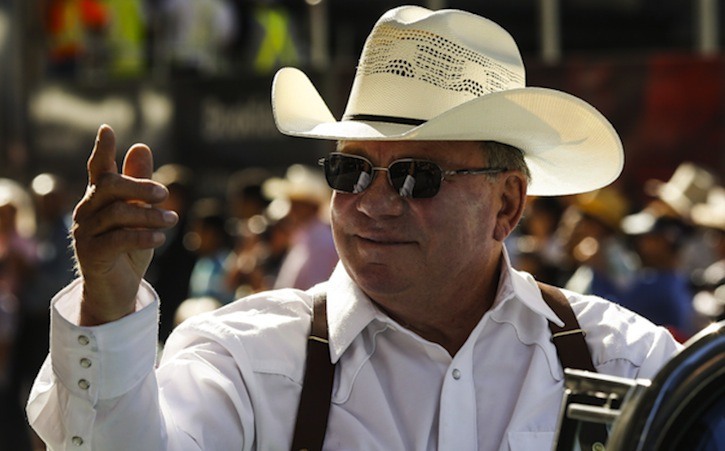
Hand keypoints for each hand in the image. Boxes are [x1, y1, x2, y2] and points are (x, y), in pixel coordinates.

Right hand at [72, 125, 177, 325]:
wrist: (116, 289)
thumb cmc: (129, 248)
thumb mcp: (140, 215)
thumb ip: (140, 184)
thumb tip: (141, 146)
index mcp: (98, 198)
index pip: (98, 169)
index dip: (102, 149)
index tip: (107, 128)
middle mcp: (86, 211)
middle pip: (108, 187)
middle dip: (138, 186)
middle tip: (164, 193)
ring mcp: (84, 233)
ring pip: (117, 214)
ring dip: (149, 216)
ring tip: (173, 220)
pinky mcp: (90, 254)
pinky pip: (118, 240)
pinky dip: (142, 236)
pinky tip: (160, 238)